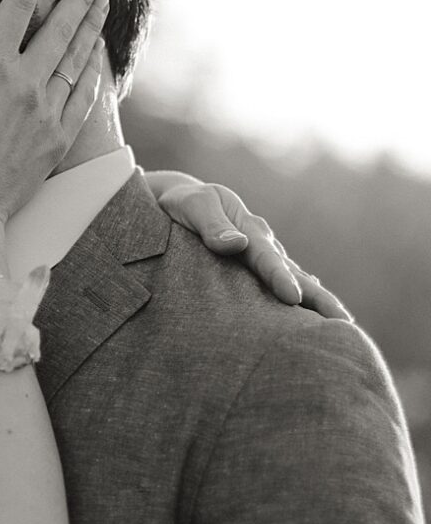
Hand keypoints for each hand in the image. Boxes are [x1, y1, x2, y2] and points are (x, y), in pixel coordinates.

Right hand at [0, 0, 108, 250]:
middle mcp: (27, 84)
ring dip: (90, 25)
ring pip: (78, 57)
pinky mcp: (60, 136)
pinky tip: (95, 54)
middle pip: (60, 27)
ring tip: (100, 2)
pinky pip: (83, 93)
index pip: (17, 6)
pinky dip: (92, 68)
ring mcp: (48, 111)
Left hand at [141, 171, 349, 319]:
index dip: (280, 278)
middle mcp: (263, 244)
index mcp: (249, 229)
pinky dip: (298, 296)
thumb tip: (237, 244)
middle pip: (295, 273)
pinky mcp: (254, 267)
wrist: (181, 199)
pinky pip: (281, 282)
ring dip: (316, 301)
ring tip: (339, 324)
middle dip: (319, 297)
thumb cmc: (184, 203)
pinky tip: (309, 311)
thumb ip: (212, 225)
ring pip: (295, 280)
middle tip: (343, 321)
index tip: (293, 298)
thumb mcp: (194, 206)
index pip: (266, 258)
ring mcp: (262, 256)